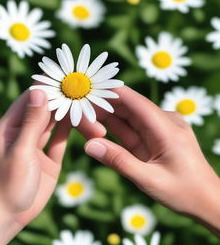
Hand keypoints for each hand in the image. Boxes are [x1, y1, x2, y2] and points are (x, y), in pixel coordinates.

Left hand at [0, 89, 105, 244]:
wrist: (10, 215)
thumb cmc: (8, 183)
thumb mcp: (21, 150)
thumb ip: (31, 122)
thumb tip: (39, 91)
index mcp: (11, 126)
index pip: (31, 98)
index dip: (48, 87)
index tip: (69, 80)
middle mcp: (25, 132)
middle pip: (48, 111)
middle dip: (67, 106)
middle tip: (89, 100)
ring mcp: (38, 145)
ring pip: (57, 126)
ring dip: (74, 121)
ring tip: (94, 119)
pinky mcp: (49, 158)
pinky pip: (62, 141)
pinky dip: (73, 134)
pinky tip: (87, 128)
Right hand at [84, 86, 219, 235]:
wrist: (207, 201)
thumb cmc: (184, 192)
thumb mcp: (150, 180)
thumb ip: (119, 161)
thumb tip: (90, 145)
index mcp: (168, 129)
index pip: (137, 102)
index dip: (113, 92)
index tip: (91, 87)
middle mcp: (165, 123)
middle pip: (130, 108)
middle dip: (105, 106)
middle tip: (80, 106)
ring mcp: (160, 129)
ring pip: (129, 118)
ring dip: (108, 117)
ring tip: (84, 115)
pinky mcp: (156, 137)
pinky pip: (133, 129)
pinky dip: (116, 129)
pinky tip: (99, 127)